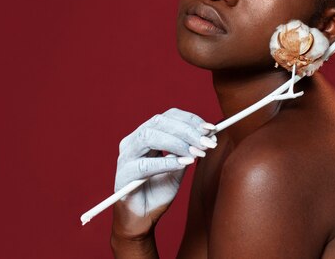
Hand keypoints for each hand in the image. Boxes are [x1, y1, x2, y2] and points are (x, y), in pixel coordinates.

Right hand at [112, 108, 216, 237]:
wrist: (143, 218)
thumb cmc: (159, 190)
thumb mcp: (179, 167)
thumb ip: (188, 150)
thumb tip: (207, 134)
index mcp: (146, 134)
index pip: (167, 117)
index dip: (189, 120)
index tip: (210, 129)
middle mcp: (133, 140)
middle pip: (158, 123)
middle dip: (186, 131)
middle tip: (207, 143)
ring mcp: (126, 156)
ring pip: (149, 137)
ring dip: (177, 143)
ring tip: (196, 154)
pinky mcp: (123, 174)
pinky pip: (144, 164)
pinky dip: (166, 162)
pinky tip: (184, 164)